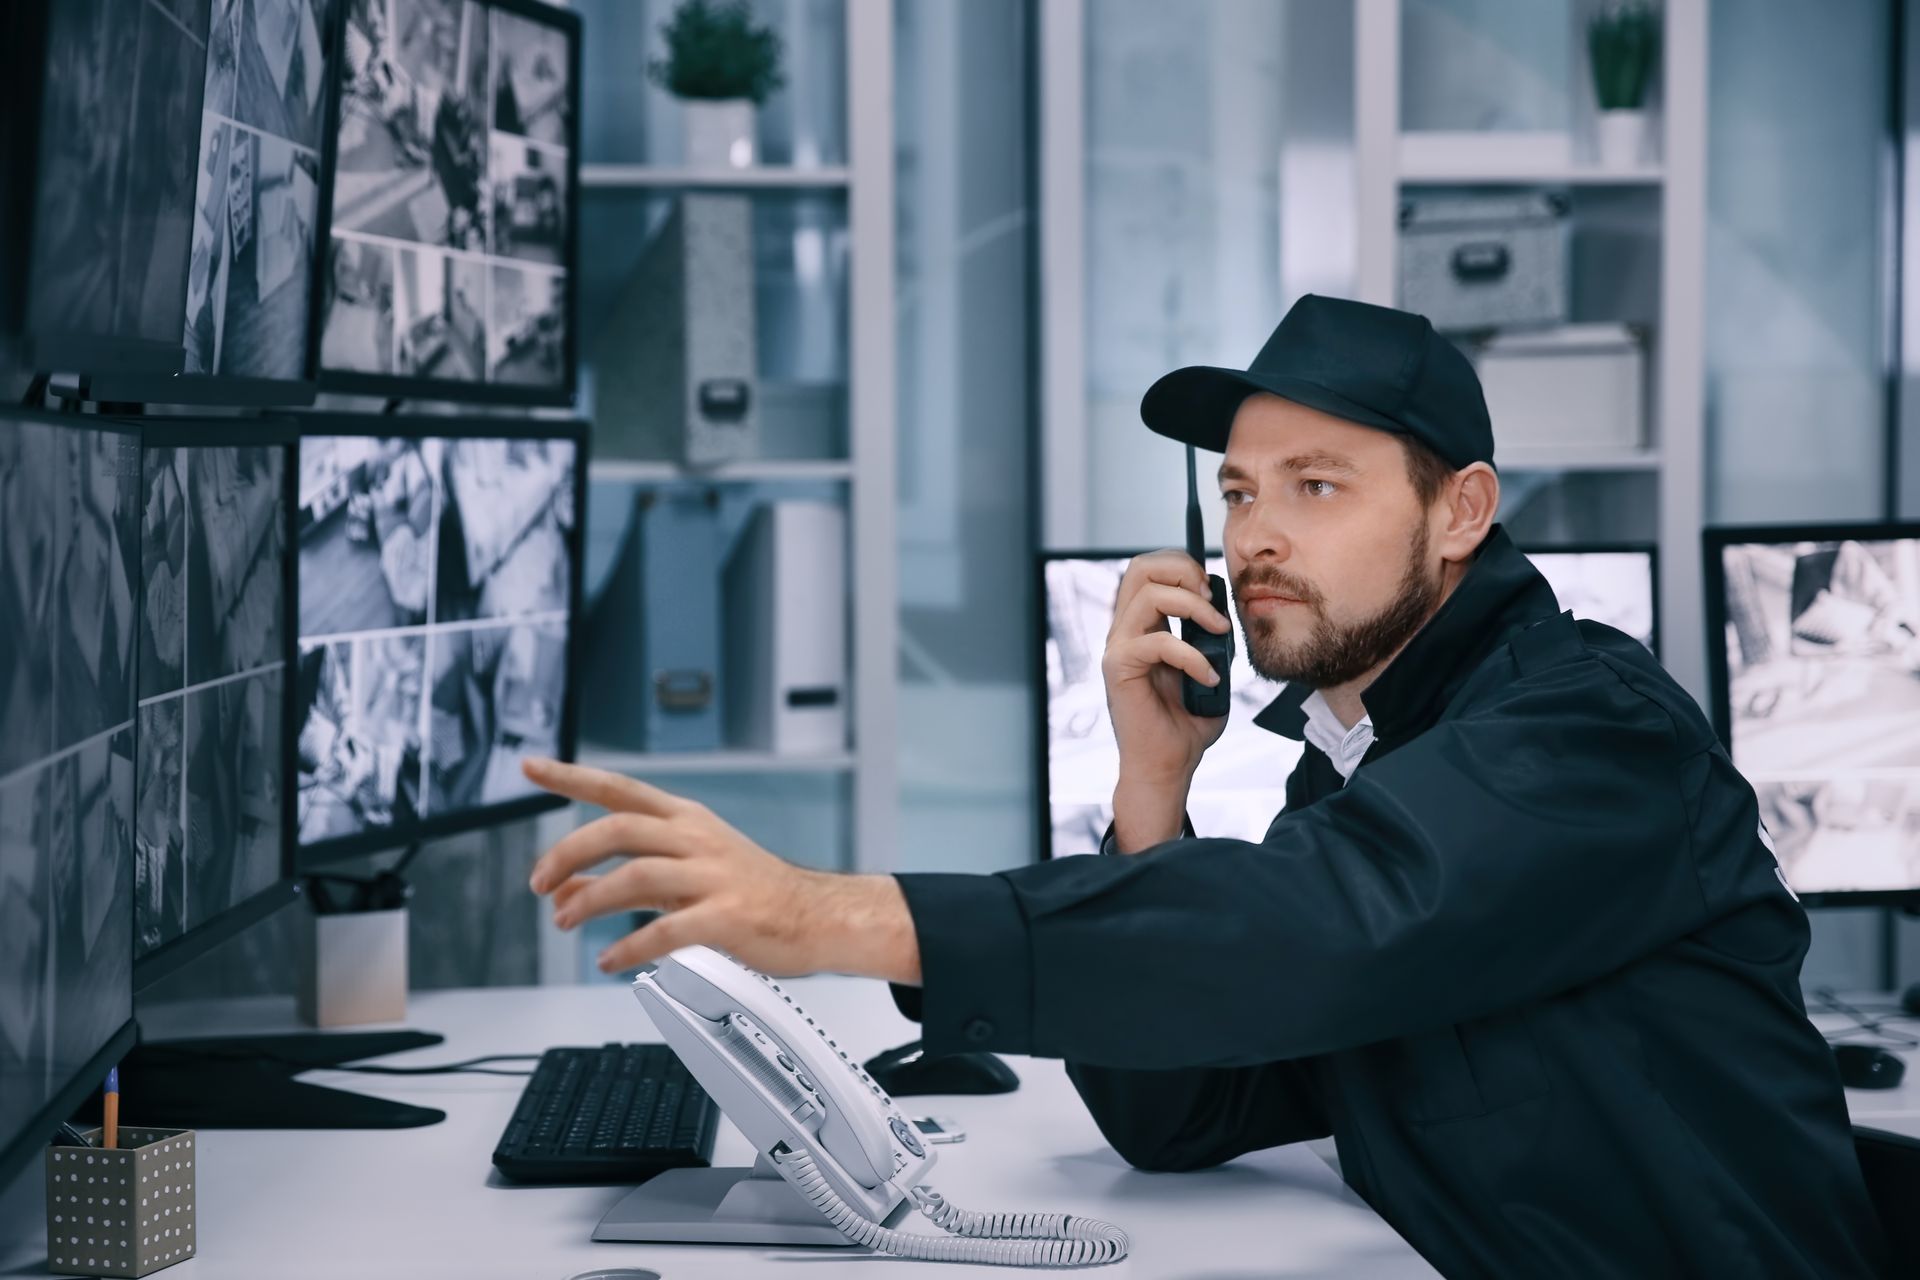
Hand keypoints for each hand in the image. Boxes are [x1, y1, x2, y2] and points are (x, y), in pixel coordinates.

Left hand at [523, 758, 920, 981]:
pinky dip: (629, 948)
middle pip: (619, 828)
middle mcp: (695, 839)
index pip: (618, 788)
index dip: (571, 776)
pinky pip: (666, 930)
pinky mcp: (725, 916)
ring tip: (565, 921)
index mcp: (684, 820)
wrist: (816, 916)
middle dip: (568, 852)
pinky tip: (608, 960)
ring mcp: (712, 875)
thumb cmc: (750, 892)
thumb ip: (623, 877)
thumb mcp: (682, 874)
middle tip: (539, 882)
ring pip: (635, 876)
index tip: (531, 766)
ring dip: (589, 900)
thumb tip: (565, 887)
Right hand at [1103, 549, 1231, 788]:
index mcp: (1142, 625)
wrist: (1168, 765)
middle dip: (1183, 571)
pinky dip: (1192, 655)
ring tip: (1218, 633)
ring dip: (1193, 607)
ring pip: (1148, 594)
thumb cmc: (1186, 722)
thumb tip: (1224, 612)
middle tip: (1211, 599)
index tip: (1214, 590)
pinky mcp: (1120, 668)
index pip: (1150, 569)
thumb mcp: (1210, 667)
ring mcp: (1118, 647)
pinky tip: (1209, 676)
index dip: (1183, 566)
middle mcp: (1125, 630)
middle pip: (1140, 567)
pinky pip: (1158, 641)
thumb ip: (1211, 638)